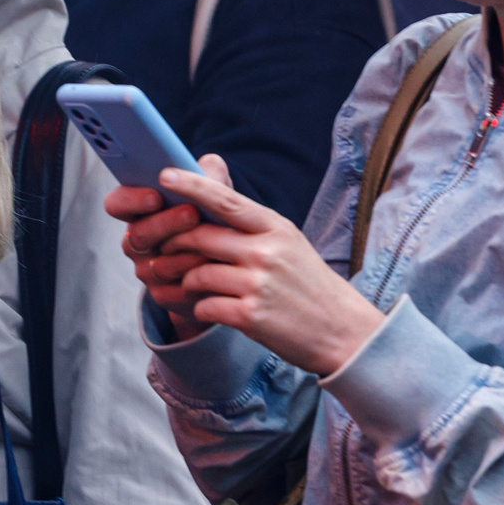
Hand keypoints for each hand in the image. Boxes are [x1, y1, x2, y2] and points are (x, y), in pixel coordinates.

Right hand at [106, 156, 224, 322]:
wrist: (229, 262)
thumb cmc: (214, 218)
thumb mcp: (214, 194)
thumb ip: (209, 176)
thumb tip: (209, 164)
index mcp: (140, 211)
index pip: (117, 203)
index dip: (130, 199)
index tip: (155, 195)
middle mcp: (137, 241)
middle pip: (138, 234)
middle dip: (166, 223)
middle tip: (192, 213)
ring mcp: (147, 270)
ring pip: (157, 265)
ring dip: (185, 254)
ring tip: (210, 246)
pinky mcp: (164, 296)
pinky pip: (173, 291)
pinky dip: (195, 281)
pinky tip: (214, 272)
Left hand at [110, 156, 382, 374]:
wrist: (341, 330)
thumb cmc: (308, 284)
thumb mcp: (288, 243)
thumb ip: (252, 225)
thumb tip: (208, 199)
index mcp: (275, 228)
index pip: (225, 200)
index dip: (192, 185)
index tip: (164, 174)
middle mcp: (266, 252)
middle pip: (200, 237)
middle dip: (175, 243)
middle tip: (162, 249)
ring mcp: (258, 284)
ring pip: (197, 274)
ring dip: (186, 281)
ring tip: (191, 286)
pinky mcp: (250, 316)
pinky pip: (204, 306)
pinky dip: (200, 308)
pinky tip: (211, 308)